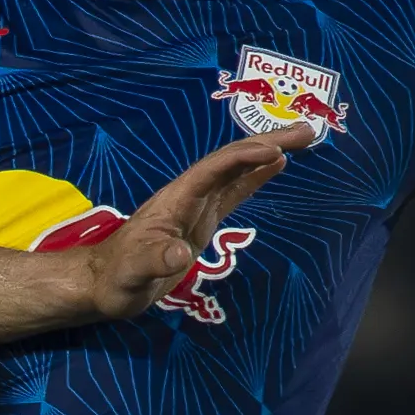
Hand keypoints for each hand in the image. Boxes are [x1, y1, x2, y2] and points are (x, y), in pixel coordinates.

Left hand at [78, 134, 303, 321]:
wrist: (104, 283)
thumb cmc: (116, 279)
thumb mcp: (133, 274)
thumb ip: (154, 261)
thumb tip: (179, 253)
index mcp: (176, 201)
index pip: (214, 170)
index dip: (244, 158)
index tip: (277, 152)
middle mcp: (189, 195)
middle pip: (232, 159)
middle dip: (268, 142)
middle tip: (309, 131)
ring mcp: (196, 205)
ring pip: (237, 169)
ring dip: (269, 152)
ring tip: (305, 138)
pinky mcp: (201, 219)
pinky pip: (234, 190)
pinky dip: (256, 174)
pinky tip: (278, 164)